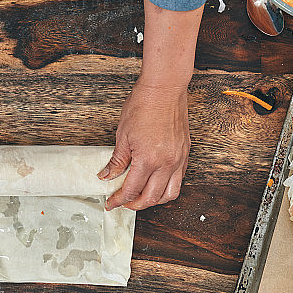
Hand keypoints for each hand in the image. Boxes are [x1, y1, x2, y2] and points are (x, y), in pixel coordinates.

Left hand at [100, 82, 189, 210]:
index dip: (119, 200)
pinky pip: (178, 179)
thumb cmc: (144, 104)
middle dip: (135, 204)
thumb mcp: (123, 134)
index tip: (112, 202)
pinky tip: (156, 182)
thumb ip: (117, 160)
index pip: (132, 190)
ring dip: (154, 200)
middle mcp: (166, 163)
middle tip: (123, 202)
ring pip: (169, 194)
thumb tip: (107, 175)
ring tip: (141, 197)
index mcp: (148, 159)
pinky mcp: (185, 153)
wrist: (165, 88)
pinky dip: (166, 187)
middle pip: (151, 198)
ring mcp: (178, 159)